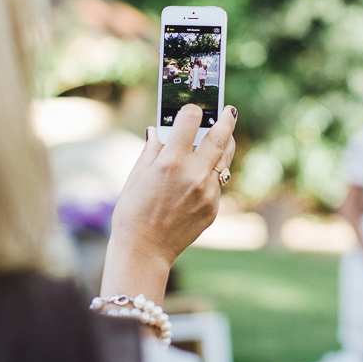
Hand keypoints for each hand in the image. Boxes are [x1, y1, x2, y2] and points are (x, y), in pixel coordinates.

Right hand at [101, 104, 237, 301]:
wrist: (144, 251)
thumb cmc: (133, 212)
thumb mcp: (136, 176)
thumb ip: (152, 150)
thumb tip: (158, 131)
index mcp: (171, 162)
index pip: (191, 120)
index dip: (192, 111)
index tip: (193, 110)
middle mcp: (194, 174)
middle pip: (220, 137)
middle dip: (226, 120)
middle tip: (229, 111)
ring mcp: (207, 192)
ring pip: (225, 160)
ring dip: (226, 144)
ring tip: (225, 135)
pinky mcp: (213, 208)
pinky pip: (219, 183)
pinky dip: (214, 172)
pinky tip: (206, 170)